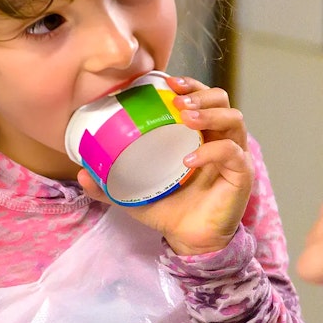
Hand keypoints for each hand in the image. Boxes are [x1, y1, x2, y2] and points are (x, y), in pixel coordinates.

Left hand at [78, 76, 253, 254]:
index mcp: (198, 133)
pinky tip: (188, 159)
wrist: (188, 240)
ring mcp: (233, 155)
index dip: (189, 84)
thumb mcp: (133, 193)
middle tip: (177, 100)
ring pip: (234, 119)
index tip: (167, 82)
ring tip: (185, 118)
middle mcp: (219, 139)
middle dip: (200, 93)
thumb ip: (108, 184)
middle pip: (222, 99)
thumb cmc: (169, 209)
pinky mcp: (241, 175)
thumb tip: (81, 173)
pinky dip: (211, 151)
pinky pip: (232, 153)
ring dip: (209, 113)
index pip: (201, 97)